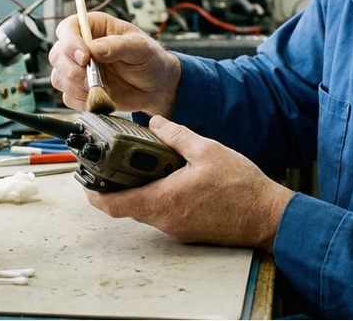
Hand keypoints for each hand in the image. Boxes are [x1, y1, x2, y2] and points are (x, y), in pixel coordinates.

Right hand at [49, 12, 181, 115]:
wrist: (156, 86)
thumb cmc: (149, 59)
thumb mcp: (141, 47)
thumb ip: (118, 46)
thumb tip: (95, 49)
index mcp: (94, 27)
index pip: (68, 28)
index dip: (70, 42)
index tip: (84, 57)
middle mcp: (81, 47)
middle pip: (57, 55)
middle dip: (72, 70)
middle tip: (92, 80)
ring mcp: (79, 69)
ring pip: (58, 77)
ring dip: (77, 87)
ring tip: (104, 89)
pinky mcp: (80, 90)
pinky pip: (67, 97)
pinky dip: (82, 101)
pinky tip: (101, 97)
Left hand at [85, 115, 294, 251]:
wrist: (268, 217)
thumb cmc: (242, 187)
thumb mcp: (207, 150)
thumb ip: (175, 134)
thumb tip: (155, 122)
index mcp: (164, 200)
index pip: (114, 204)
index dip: (93, 192)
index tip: (84, 179)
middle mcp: (165, 220)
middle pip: (126, 206)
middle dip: (116, 185)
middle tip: (112, 163)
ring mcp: (176, 228)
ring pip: (144, 209)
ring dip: (139, 189)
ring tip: (145, 164)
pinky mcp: (187, 230)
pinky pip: (162, 213)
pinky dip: (158, 195)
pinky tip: (170, 176)